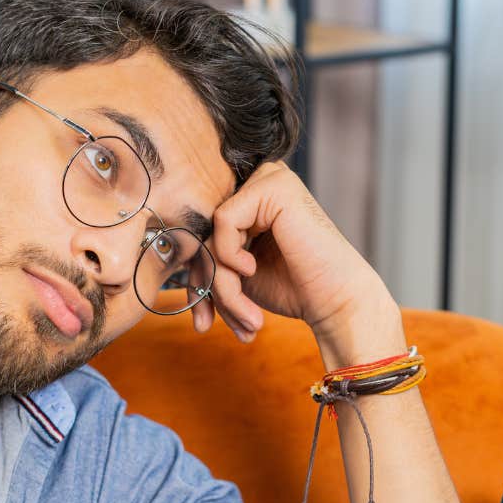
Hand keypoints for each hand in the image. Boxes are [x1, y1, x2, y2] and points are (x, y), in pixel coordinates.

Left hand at [193, 161, 396, 342]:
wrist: (334, 302)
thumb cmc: (292, 288)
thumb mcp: (235, 275)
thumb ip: (205, 259)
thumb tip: (168, 259)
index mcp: (250, 199)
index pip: (202, 234)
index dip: (197, 279)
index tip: (203, 321)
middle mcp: (258, 181)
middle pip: (203, 234)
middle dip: (205, 286)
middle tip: (212, 325)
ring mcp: (267, 178)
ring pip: (210, 234)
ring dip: (220, 283)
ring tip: (245, 314)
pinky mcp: (273, 185)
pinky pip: (222, 222)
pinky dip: (229, 256)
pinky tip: (253, 268)